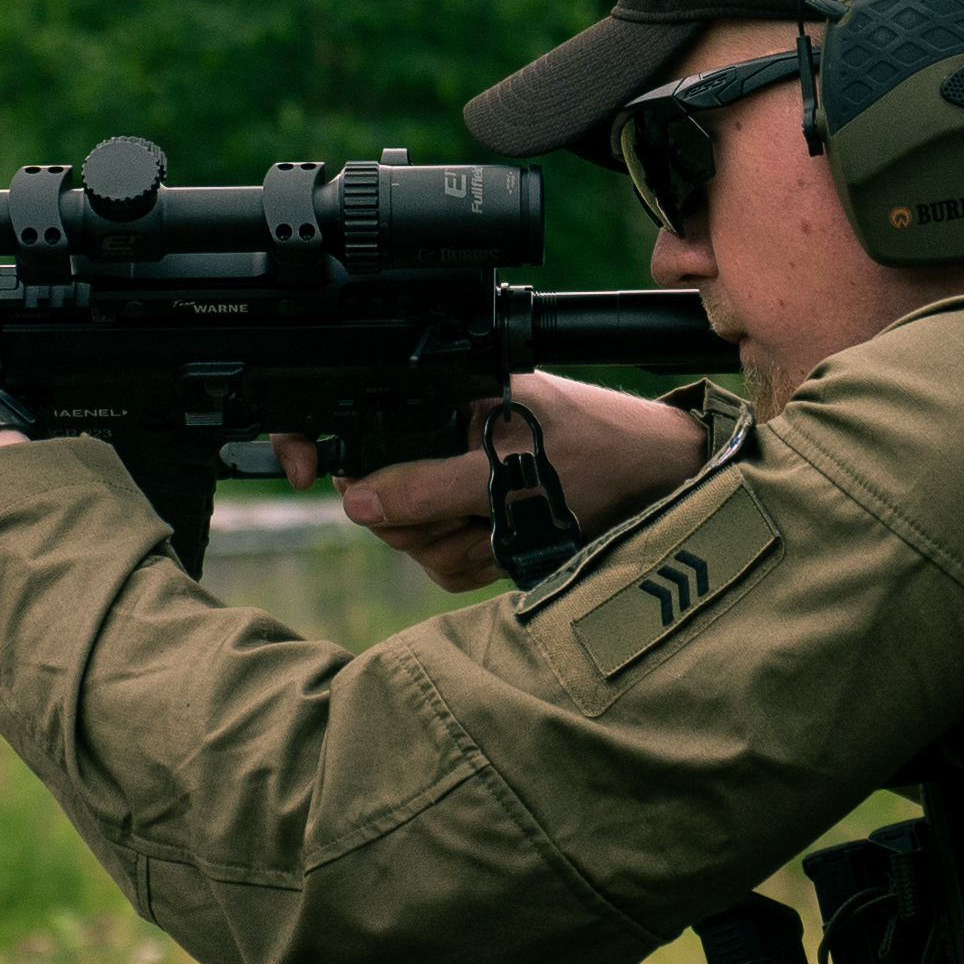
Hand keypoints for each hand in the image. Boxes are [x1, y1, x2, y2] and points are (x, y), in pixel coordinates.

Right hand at [270, 373, 708, 592]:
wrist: (661, 491)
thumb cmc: (600, 456)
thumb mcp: (508, 470)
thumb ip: (428, 487)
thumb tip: (358, 500)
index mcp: (440, 400)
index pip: (354, 423)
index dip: (322, 448)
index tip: (302, 472)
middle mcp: (439, 440)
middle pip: (375, 500)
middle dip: (421, 521)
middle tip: (474, 515)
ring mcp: (456, 485)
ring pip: (409, 538)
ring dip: (460, 546)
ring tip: (512, 527)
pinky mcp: (476, 525)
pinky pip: (444, 563)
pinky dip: (479, 562)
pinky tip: (517, 545)